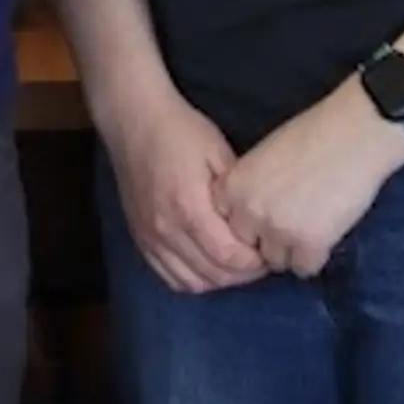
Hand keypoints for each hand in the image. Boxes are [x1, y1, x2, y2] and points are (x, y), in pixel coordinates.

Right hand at [100, 88, 264, 294]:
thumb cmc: (181, 131)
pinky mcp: (140, 239)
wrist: (133, 120)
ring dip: (219, 279)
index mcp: (189, 206)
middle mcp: (166, 229)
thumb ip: (237, 193)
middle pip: (213, 275)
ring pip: (192, 282)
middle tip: (259, 259)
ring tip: (235, 263)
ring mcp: (149, 237)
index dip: (256, 262)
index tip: (269, 251)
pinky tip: (207, 265)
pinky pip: (169, 277)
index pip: (229, 257)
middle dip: (243, 274)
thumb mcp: (219, 152)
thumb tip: (258, 226)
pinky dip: (193, 279)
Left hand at [214, 89, 403, 279]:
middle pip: (249, 248)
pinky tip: (325, 234)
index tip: (265, 214)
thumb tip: (250, 214)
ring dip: (291, 250)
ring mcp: (278, 231)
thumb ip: (250, 187)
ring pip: (277, 262)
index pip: (225, 225)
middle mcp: (249, 212)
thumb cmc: (311, 136)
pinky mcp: (310, 245)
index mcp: (233, 187)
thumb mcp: (263, 158)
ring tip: (311, 226)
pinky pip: (305, 268)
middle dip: (266, 241)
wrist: (353, 134)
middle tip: (291, 223)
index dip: (246, 222)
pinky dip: (315, 256)